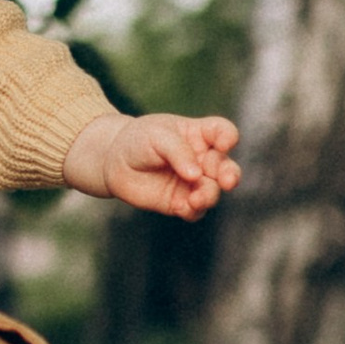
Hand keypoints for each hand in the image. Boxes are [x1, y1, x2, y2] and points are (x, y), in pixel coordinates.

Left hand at [61, 110, 240, 219]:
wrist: (114, 162)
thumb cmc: (138, 141)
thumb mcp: (156, 136)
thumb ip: (178, 151)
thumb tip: (195, 175)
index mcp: (201, 134)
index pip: (223, 132)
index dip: (228, 138)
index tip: (224, 144)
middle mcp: (203, 159)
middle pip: (225, 166)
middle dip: (230, 174)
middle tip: (227, 181)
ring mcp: (194, 183)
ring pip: (212, 191)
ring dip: (209, 195)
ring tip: (196, 198)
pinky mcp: (181, 202)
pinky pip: (194, 211)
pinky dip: (193, 210)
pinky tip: (184, 207)